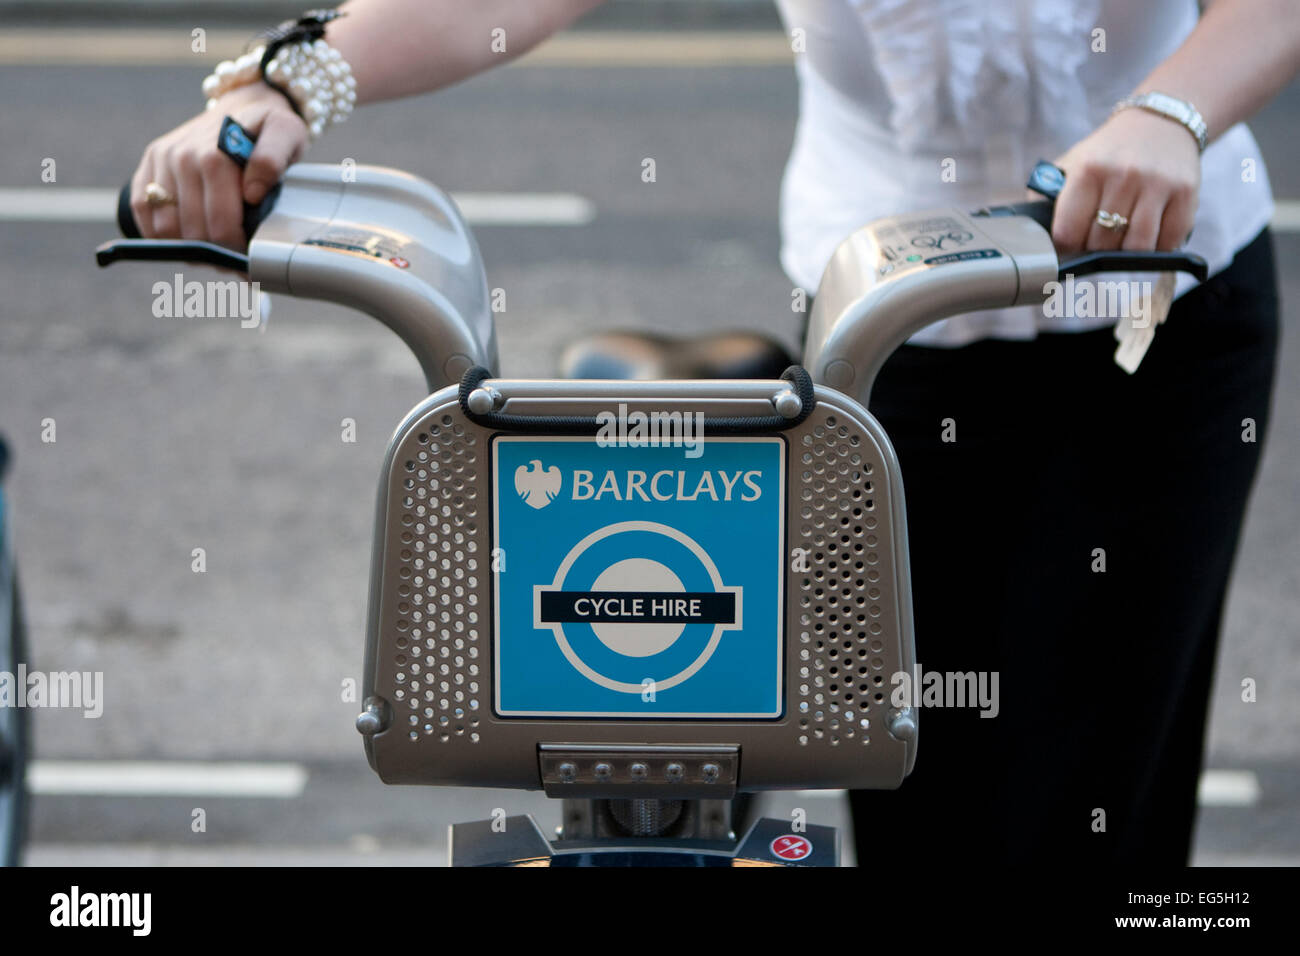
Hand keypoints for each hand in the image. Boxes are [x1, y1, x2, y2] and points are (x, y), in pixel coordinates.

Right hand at [130, 83, 308, 248]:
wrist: (244, 106)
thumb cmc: (268, 129)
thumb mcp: (287, 134)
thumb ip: (273, 159)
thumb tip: (251, 192)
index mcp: (215, 156)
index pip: (220, 227)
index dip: (236, 252)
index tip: (251, 258)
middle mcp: (182, 157)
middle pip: (192, 233)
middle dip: (216, 253)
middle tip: (235, 257)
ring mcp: (162, 160)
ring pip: (165, 229)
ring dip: (189, 248)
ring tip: (214, 248)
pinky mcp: (149, 163)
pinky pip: (142, 210)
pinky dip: (159, 233)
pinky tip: (185, 237)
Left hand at [1049, 107, 1200, 253]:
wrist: (1161, 122)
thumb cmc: (1108, 153)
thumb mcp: (1073, 163)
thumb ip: (1049, 196)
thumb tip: (1031, 235)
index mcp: (1088, 169)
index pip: (1067, 232)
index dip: (1065, 247)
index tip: (1068, 246)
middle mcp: (1124, 176)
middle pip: (1102, 244)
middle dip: (1095, 250)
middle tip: (1096, 242)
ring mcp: (1158, 185)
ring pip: (1136, 248)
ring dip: (1126, 254)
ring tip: (1120, 242)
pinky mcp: (1187, 194)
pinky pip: (1168, 242)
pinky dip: (1157, 250)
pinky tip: (1147, 238)